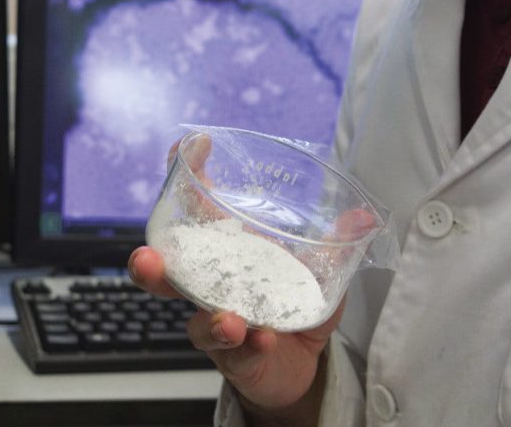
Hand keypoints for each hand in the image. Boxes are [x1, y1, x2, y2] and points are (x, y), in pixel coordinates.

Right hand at [129, 135, 359, 425]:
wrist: (302, 363)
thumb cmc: (295, 306)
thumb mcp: (319, 271)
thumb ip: (337, 243)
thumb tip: (363, 215)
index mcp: (228, 255)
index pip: (197, 214)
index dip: (187, 181)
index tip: (190, 147)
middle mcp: (214, 288)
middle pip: (169, 275)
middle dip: (152, 267)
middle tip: (147, 258)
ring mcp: (220, 324)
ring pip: (197, 322)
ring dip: (210, 320)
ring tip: (228, 319)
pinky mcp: (236, 358)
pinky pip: (237, 353)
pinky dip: (251, 345)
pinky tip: (263, 339)